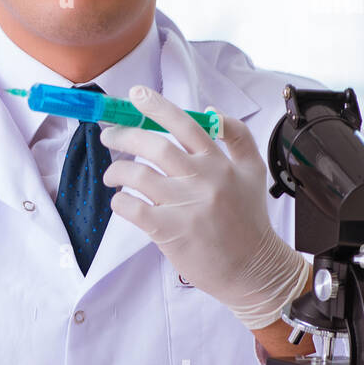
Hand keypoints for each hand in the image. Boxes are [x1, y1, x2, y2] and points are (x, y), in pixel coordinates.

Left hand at [99, 85, 310, 329]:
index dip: (158, 106)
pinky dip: (119, 201)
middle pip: (155, 146)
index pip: (186, 124)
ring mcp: (186, 205)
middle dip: (124, 135)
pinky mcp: (170, 231)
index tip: (135, 95)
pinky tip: (120, 202)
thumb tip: (211, 110)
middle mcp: (204, 179)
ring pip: (138, 174)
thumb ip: (238, 138)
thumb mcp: (254, 172)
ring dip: (117, 170)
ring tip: (112, 175)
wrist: (253, 269)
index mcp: (220, 162)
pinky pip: (132, 207)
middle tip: (109, 136)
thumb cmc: (248, 221)